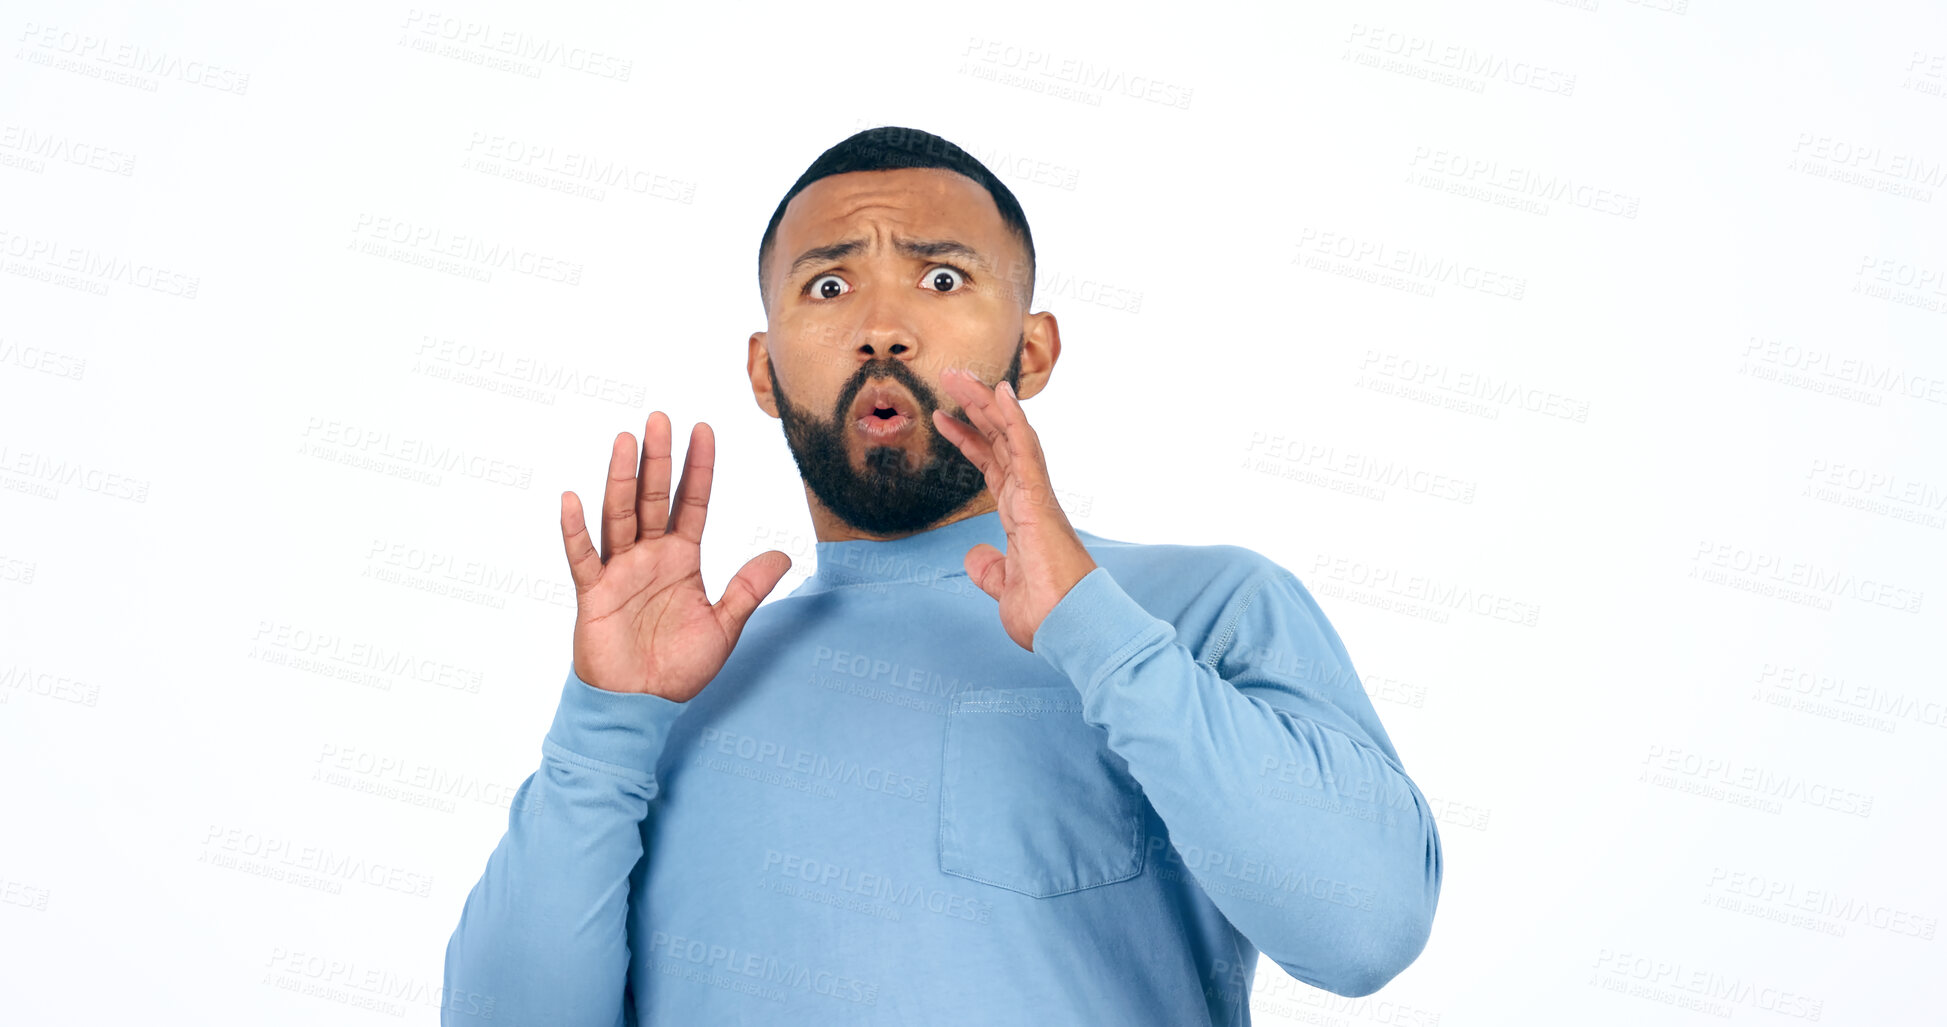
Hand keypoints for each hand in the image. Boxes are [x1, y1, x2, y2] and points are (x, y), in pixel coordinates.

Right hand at [560, 412, 792, 698]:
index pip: (692, 502)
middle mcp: (649, 556)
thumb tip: (783, 554)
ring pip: (619, 515)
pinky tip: (572, 499)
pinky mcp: (594, 594)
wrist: (641, 705)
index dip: (698, 467)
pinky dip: (575, 531)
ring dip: (620, 478)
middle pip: (654, 497)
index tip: (703, 428)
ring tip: (624, 440)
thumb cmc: (678, 667)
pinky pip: (583, 558)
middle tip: (659, 417)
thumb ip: (749, 588)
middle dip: (658, 458)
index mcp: (681, 558)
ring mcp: (619, 571)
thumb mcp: (724, 625)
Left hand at [932, 368, 1097, 650]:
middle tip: (950, 377)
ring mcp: (1037, 496)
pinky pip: (1026, 452)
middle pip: (1000, 441)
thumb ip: (989, 570)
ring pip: (1011, 437)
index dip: (968, 439)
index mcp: (1021, 516)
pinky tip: (1000, 395)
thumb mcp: (1003, 589)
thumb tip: (975, 555)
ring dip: (986, 404)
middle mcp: (1030, 499)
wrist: (1069, 627)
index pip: (992, 466)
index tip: (943, 417)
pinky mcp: (1040, 500)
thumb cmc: (1047, 613)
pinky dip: (1014, 421)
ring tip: (961, 376)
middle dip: (974, 408)